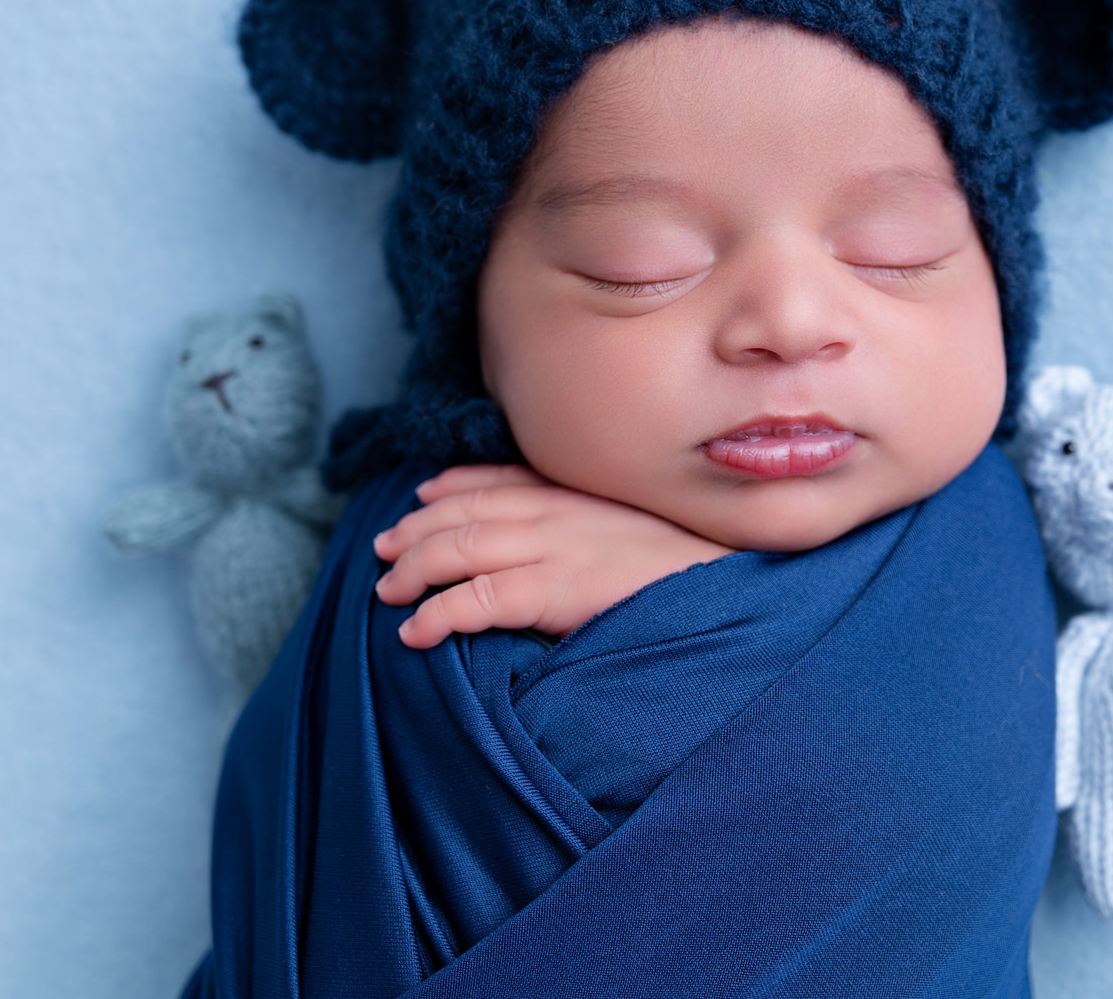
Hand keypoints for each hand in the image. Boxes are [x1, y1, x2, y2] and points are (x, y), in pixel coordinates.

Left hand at [373, 465, 734, 648]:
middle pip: (463, 512)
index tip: (423, 495)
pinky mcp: (552, 590)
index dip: (453, 486)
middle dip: (416, 529)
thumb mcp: (642, 519)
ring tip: (387, 591)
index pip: (499, 479)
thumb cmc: (695, 558)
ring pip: (457, 550)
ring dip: (412, 569)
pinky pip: (475, 601)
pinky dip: (435, 614)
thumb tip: (579, 538)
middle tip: (384, 547)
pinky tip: (413, 633)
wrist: (728, 574)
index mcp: (576, 491)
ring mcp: (550, 548)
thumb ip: (601, 519)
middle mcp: (554, 511)